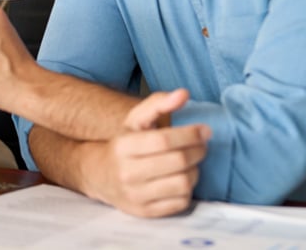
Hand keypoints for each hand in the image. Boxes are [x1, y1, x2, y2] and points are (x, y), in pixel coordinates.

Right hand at [86, 90, 210, 216]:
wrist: (100, 176)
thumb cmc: (125, 145)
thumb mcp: (135, 121)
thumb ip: (158, 103)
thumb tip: (183, 94)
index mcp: (123, 147)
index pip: (164, 140)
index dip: (190, 134)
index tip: (204, 130)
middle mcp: (127, 173)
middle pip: (177, 161)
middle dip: (198, 151)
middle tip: (202, 145)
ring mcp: (136, 195)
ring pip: (183, 183)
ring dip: (195, 171)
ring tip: (191, 163)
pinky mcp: (145, 212)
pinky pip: (181, 202)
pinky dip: (188, 189)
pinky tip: (181, 178)